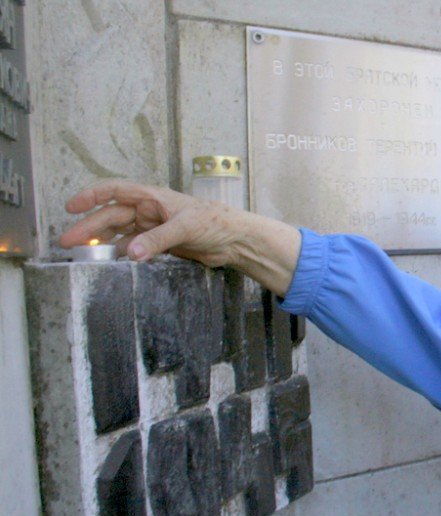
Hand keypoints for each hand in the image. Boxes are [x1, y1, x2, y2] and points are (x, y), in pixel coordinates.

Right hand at [60, 179, 247, 265]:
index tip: (71, 206)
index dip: (92, 196)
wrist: (235, 240)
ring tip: (80, 253)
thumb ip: (157, 239)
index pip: (115, 191)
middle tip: (68, 242)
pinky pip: (133, 247)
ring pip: (119, 233)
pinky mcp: (160, 244)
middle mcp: (149, 210)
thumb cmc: (215, 222)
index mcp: (152, 197)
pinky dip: (119, 253)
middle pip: (111, 216)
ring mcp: (153, 227)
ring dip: (100, 241)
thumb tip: (130, 252)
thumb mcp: (186, 227)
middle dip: (89, 227)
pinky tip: (106, 261)